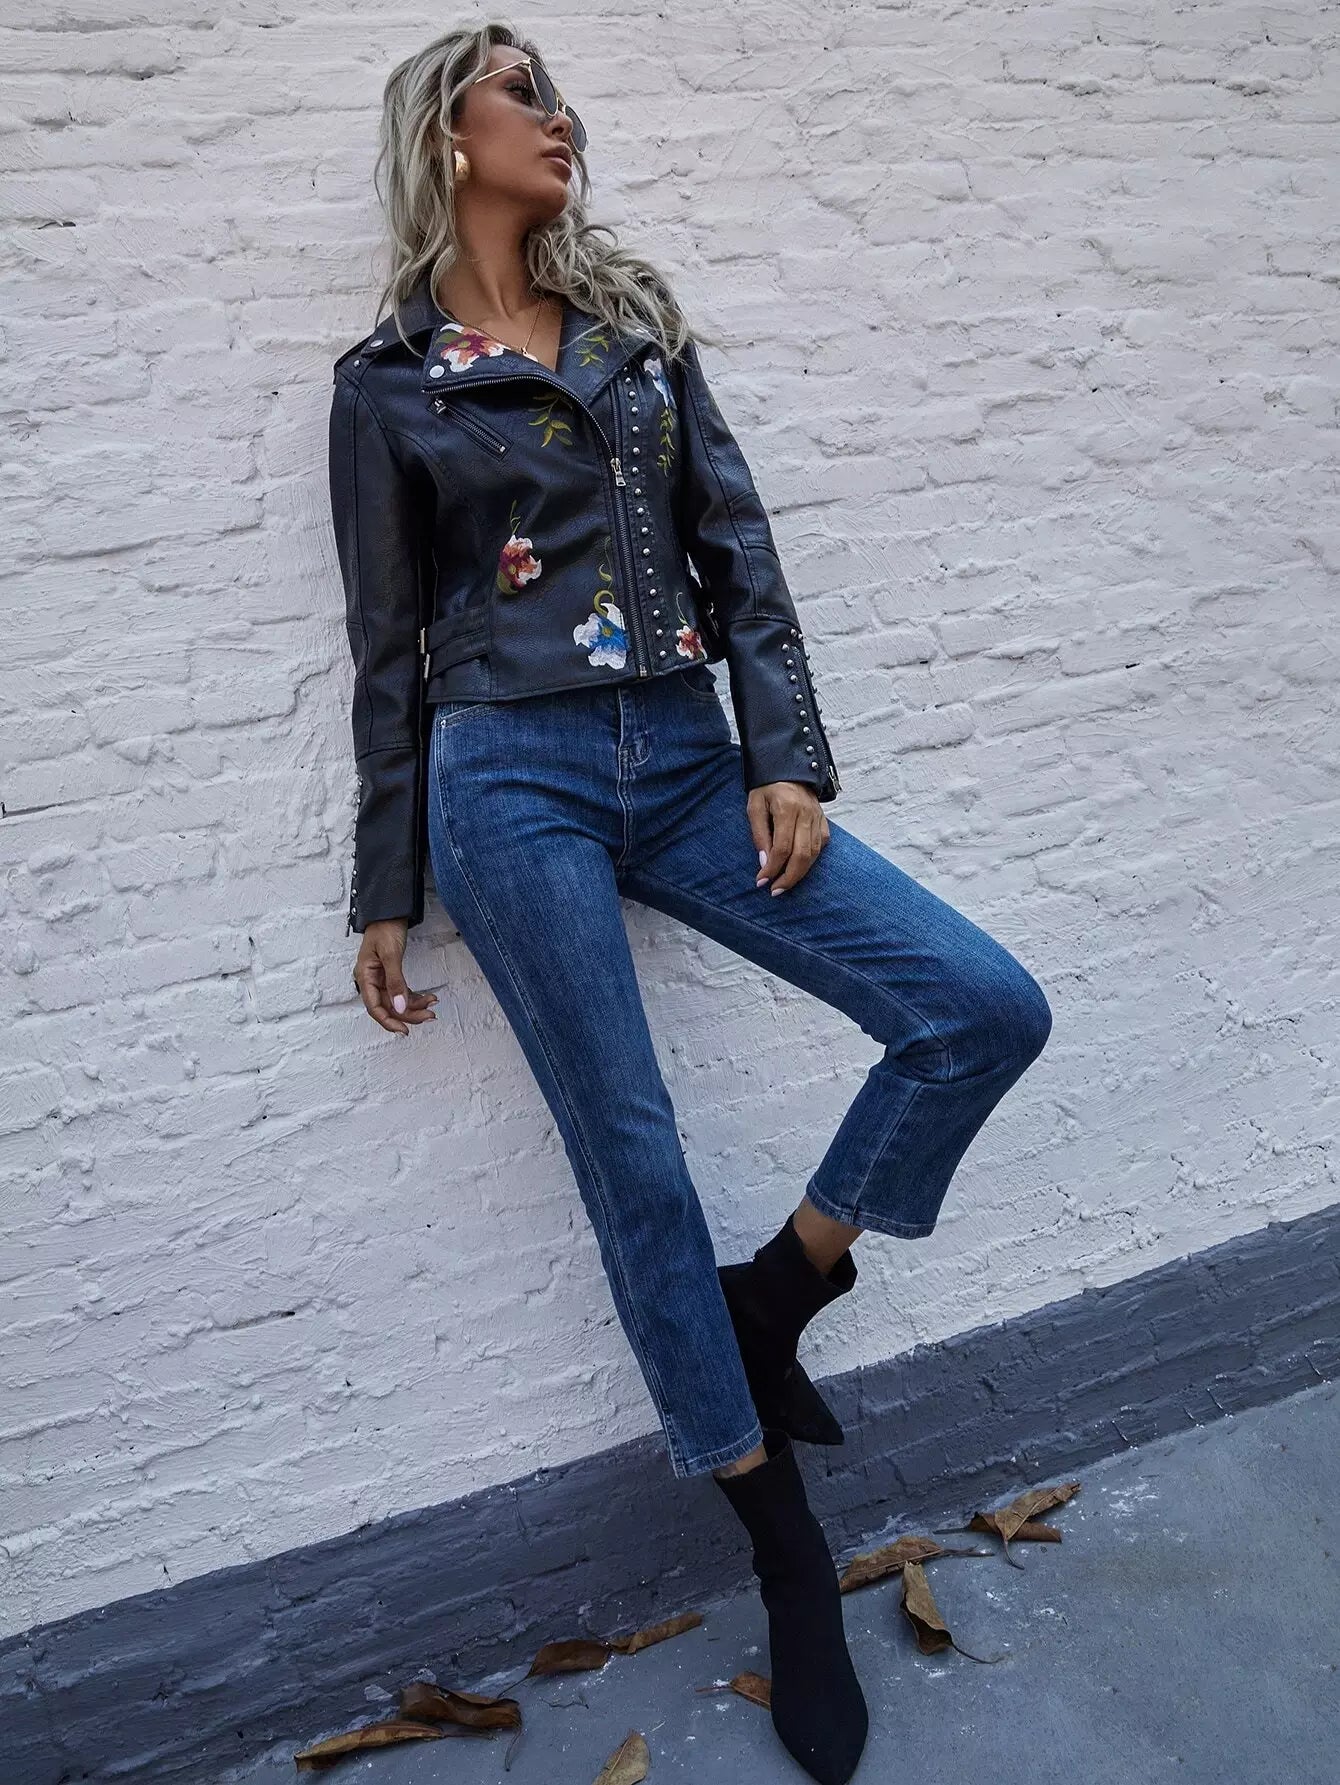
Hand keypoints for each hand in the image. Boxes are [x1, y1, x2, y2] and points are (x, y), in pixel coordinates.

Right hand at [352, 918, 437, 1035]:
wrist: (390, 913)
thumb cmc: (385, 929)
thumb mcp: (391, 955)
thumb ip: (395, 982)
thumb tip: (400, 1006)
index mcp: (365, 977)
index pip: (374, 1007)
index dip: (389, 1021)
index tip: (404, 1029)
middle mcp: (371, 980)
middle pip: (388, 1006)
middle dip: (408, 1014)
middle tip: (428, 1016)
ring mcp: (381, 979)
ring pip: (397, 1001)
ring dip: (414, 1006)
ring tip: (432, 1006)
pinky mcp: (391, 975)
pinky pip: (402, 992)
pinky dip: (415, 997)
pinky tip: (428, 997)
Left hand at [749, 782, 828, 894]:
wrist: (788, 766)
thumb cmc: (767, 786)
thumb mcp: (754, 806)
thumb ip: (759, 834)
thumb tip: (764, 863)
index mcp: (787, 809)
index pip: (782, 848)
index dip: (772, 868)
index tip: (761, 881)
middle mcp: (806, 814)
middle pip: (802, 855)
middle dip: (789, 877)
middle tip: (776, 891)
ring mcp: (818, 817)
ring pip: (814, 853)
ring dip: (800, 872)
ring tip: (785, 883)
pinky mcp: (823, 820)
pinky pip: (821, 845)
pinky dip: (812, 859)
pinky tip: (800, 866)